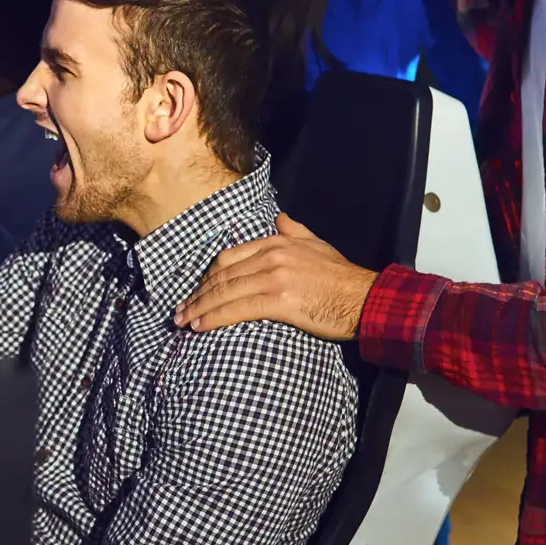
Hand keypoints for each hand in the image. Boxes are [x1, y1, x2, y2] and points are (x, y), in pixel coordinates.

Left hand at [175, 213, 377, 341]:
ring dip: (199, 307)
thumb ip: (294, 231)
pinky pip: (238, 309)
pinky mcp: (280, 300)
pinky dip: (215, 317)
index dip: (207, 276)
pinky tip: (201, 326)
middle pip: (221, 275)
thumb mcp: (317, 244)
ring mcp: (274, 277)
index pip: (229, 258)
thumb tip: (279, 217)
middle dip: (197, 294)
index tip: (195, 291)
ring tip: (183, 321)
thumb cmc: (343, 276)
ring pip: (225, 292)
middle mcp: (271, 256)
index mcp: (276, 242)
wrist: (365, 297)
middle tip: (180, 310)